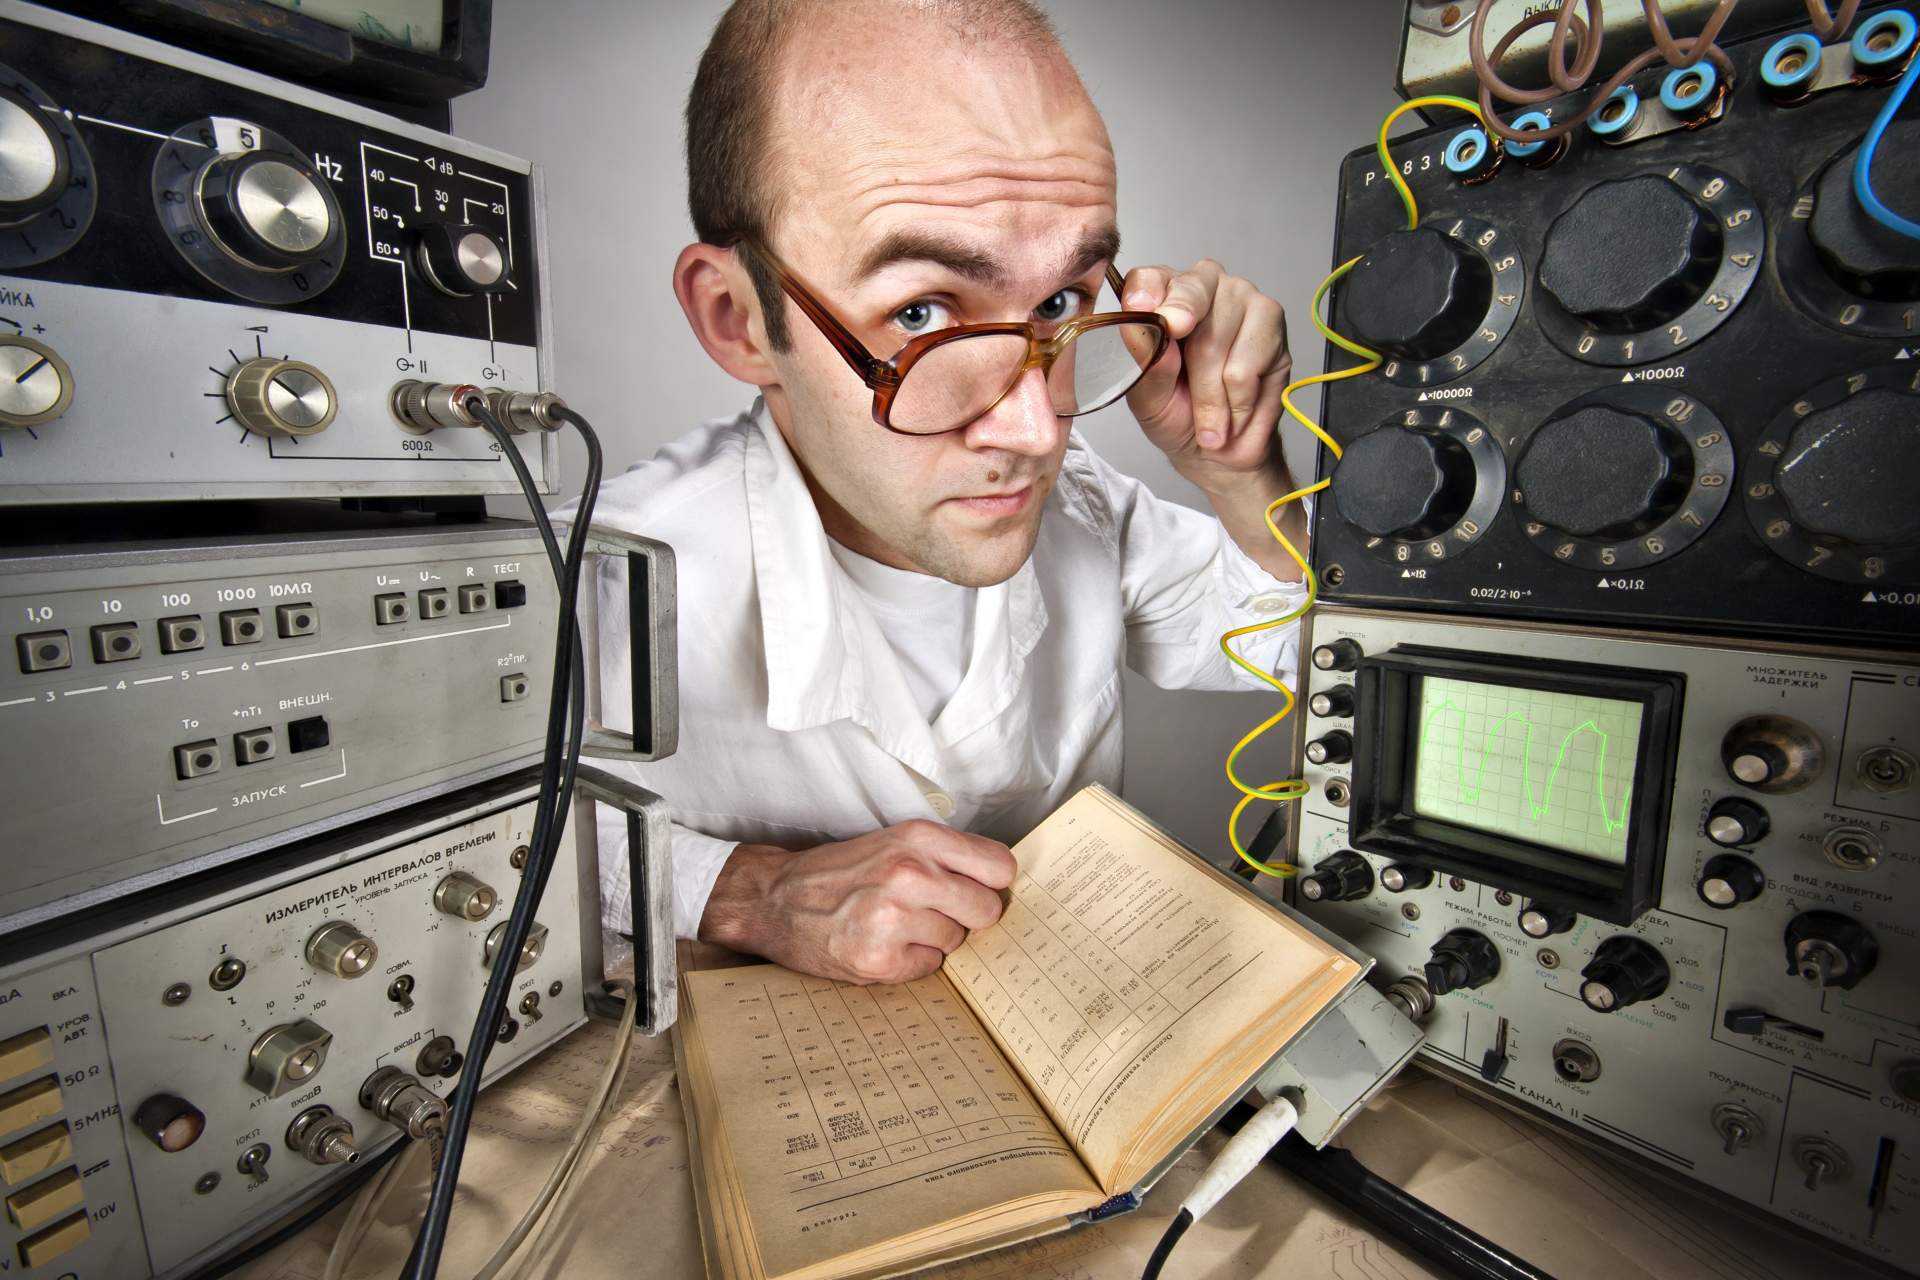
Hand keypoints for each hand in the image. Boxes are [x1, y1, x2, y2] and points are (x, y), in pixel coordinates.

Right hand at [698, 821, 1016, 983]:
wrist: (773, 900)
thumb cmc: (840, 872)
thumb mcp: (893, 842)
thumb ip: (945, 856)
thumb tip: (999, 882)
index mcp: (917, 838)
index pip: (1000, 866)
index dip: (992, 883)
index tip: (977, 888)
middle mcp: (909, 873)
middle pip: (988, 909)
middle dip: (967, 915)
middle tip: (933, 911)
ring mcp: (893, 918)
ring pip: (957, 941)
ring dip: (934, 939)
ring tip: (897, 925)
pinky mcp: (879, 959)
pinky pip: (930, 967)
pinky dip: (911, 961)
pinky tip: (882, 945)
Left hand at [1122, 259, 1291, 491]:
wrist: (1220, 451)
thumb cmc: (1177, 414)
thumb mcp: (1147, 398)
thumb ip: (1146, 363)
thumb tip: (1140, 330)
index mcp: (1161, 296)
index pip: (1150, 278)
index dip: (1147, 292)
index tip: (1140, 308)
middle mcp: (1202, 286)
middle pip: (1190, 296)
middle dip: (1182, 351)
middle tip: (1181, 388)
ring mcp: (1241, 298)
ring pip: (1217, 340)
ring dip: (1210, 395)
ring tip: (1210, 418)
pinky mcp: (1272, 321)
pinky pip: (1246, 365)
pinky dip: (1237, 401)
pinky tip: (1235, 410)